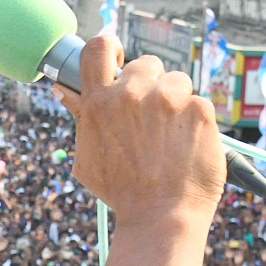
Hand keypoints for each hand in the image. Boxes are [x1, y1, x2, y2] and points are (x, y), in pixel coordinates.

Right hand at [54, 37, 224, 229]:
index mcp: (99, 103)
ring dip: (174, 102)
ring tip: (169, 138)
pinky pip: (199, 102)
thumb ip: (82, 118)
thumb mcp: (87, 157)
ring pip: (176, 81)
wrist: (161, 217)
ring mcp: (169, 99)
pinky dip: (195, 121)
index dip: (109, 48)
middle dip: (149, 86)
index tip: (117, 60)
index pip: (98, 48)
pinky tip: (186, 146)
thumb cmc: (122, 192)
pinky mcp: (200, 109)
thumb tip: (65, 89)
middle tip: (150, 119)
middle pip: (145, 65)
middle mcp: (132, 94)